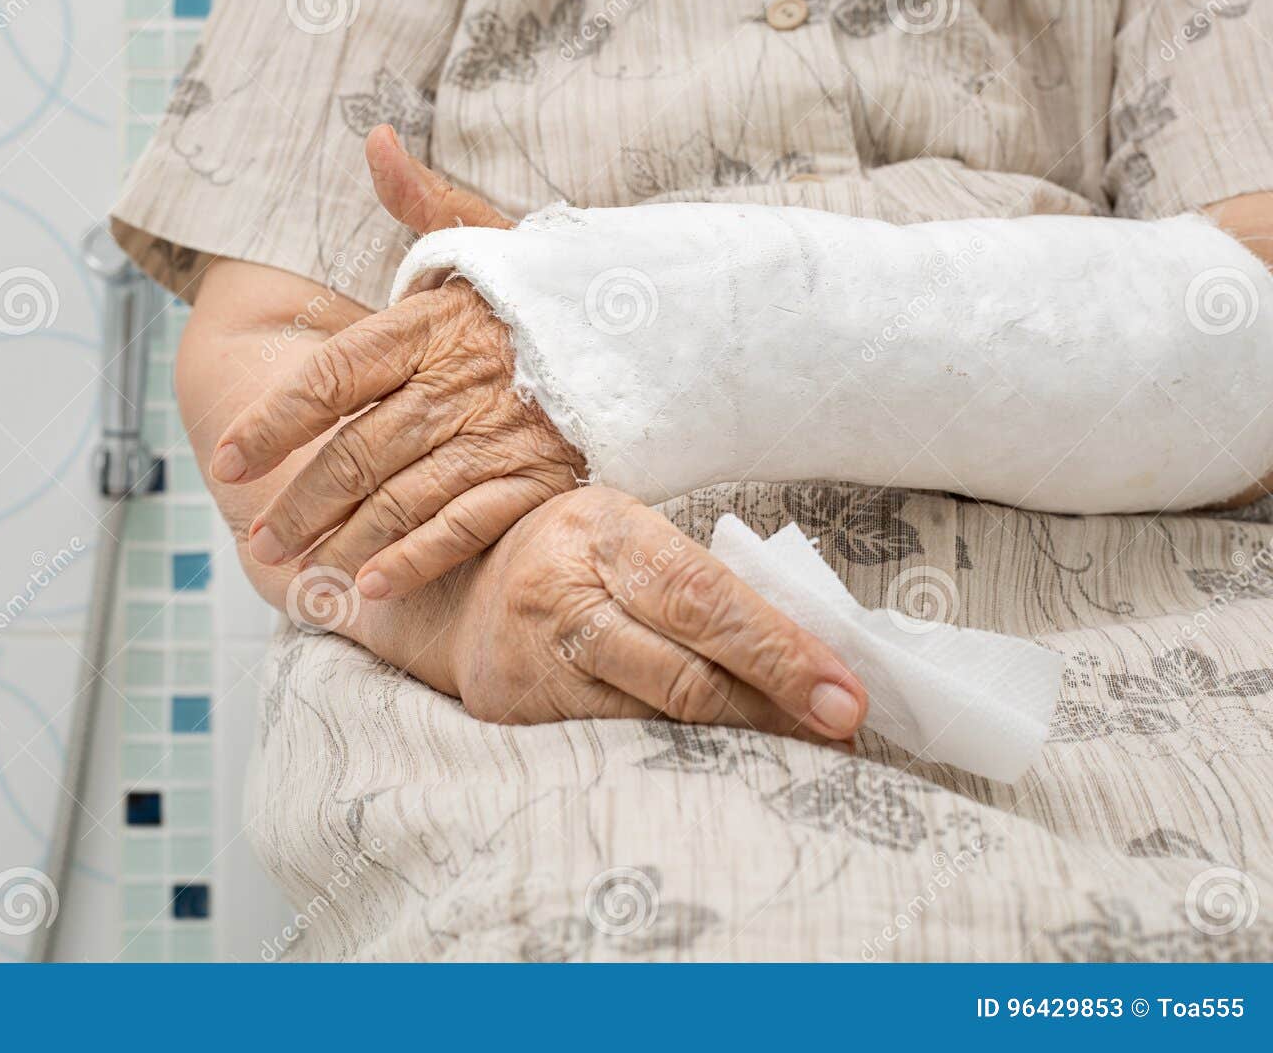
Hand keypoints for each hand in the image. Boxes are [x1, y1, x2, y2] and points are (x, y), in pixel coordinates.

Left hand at [213, 125, 583, 598]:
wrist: (664, 327)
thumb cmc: (559, 290)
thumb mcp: (494, 236)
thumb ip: (424, 203)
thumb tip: (374, 141)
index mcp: (432, 323)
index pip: (332, 375)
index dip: (274, 421)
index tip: (227, 458)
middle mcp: (457, 382)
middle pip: (358, 451)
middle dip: (300, 501)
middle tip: (258, 541)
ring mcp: (501, 433)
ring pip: (405, 497)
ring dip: (347, 540)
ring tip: (303, 574)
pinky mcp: (542, 476)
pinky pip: (469, 524)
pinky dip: (420, 558)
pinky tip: (375, 585)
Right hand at [423, 487, 865, 741]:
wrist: (455, 594)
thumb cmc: (572, 555)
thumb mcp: (628, 534)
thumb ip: (701, 579)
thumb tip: (810, 649)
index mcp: (602, 532)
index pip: (704, 597)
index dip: (780, 651)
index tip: (844, 695)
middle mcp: (561, 600)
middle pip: (684, 675)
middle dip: (774, 712)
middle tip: (840, 733)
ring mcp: (535, 669)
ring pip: (656, 726)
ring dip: (738, 746)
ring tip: (798, 751)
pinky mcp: (521, 724)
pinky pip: (618, 753)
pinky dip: (681, 763)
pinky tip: (725, 766)